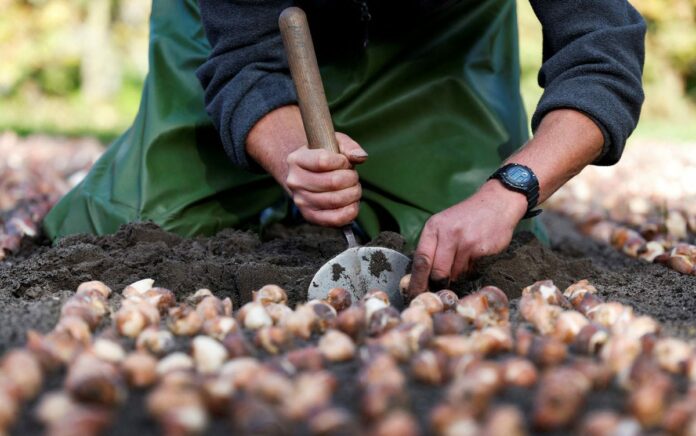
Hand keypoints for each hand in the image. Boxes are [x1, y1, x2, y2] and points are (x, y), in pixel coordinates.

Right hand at [246, 106, 367, 226]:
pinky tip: (351, 202)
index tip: (344, 161)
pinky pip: (335, 219)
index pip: (323, 161)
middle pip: (333, 182)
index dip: (342, 161)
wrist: (306, 175)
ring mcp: (301, 201)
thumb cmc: (323, 156)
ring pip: (336, 200)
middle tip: (352, 176)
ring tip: (352, 187)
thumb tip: (360, 157)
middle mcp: (295, 182)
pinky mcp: (310, 217)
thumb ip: (348, 146)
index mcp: (296, 159)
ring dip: (353, 193)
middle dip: (351, 178)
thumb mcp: (333, 142)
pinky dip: (350, 210)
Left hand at [407, 180, 526, 296]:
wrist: (497, 203)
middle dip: (438, 283)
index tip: (415, 295)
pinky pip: (471, 270)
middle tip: (439, 289)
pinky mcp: (482, 250)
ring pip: (455, 274)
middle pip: (437, 272)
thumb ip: (432, 247)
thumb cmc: (466, 217)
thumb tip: (422, 276)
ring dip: (456, 274)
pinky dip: (470, 267)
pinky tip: (475, 254)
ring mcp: (466, 242)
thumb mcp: (443, 225)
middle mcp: (448, 234)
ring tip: (462, 257)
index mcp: (434, 227)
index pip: (421, 260)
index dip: (417, 281)